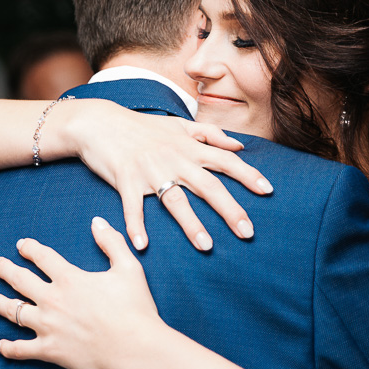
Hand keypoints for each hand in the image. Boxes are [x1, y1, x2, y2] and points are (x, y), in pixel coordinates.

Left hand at [0, 217, 164, 368]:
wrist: (136, 348)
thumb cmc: (135, 308)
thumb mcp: (128, 268)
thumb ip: (112, 242)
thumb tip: (97, 221)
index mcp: (70, 279)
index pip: (41, 257)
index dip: (29, 249)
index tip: (21, 245)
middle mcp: (53, 300)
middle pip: (19, 280)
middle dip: (4, 269)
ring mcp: (48, 326)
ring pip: (13, 312)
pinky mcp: (50, 351)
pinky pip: (21, 349)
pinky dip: (8, 347)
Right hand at [64, 102, 271, 250]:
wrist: (100, 122)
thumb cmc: (141, 126)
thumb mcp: (178, 125)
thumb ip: (210, 134)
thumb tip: (239, 145)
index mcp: (188, 147)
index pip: (226, 160)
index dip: (248, 175)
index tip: (268, 191)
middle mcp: (174, 159)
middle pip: (208, 186)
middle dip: (229, 209)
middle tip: (248, 232)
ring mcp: (150, 171)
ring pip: (175, 200)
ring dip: (191, 224)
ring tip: (207, 246)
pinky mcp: (126, 180)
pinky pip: (133, 206)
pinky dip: (136, 225)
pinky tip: (142, 245)